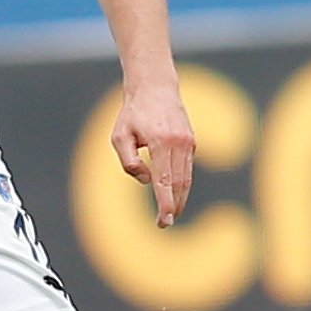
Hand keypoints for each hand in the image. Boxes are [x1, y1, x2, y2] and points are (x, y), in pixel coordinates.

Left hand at [111, 81, 194, 227]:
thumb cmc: (133, 112)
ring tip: (171, 213)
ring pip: (186, 178)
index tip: (164, 221)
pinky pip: (187, 168)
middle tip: (165, 223)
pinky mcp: (191, 141)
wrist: (155, 87)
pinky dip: (182, 183)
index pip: (165, 181)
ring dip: (180, 198)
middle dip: (173, 206)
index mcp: (160, 142)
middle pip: (179, 184)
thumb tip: (146, 181)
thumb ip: (129, 161)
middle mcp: (178, 143)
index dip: (165, 205)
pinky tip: (174, 192)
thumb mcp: (119, 136)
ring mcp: (188, 142)